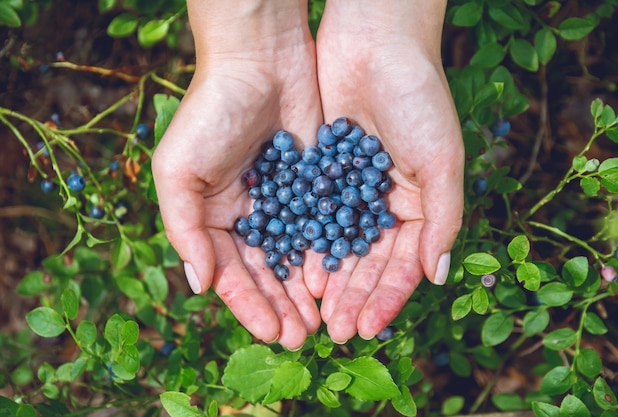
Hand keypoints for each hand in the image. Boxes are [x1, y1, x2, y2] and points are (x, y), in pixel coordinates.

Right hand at [152, 0, 321, 349]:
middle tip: (303, 338)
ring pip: (294, 258)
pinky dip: (326, 256)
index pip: (230, 273)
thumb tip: (198, 286)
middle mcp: (246, 216)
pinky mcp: (312, 186)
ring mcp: (282, 202)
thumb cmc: (210, 113)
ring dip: (305, 291)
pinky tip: (336, 280)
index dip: (250, 305)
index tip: (273, 332)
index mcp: (211, 217)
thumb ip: (186, 229)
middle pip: (265, 273)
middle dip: (281, 306)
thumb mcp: (180, 170)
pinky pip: (319, 229)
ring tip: (321, 322)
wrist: (260, 60)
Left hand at [314, 0, 464, 342]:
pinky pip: (314, 215)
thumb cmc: (419, 99)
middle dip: (354, 296)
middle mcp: (384, 203)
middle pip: (367, 262)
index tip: (367, 327)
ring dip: (330, 279)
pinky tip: (300, 269)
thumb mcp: (442, 161)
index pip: (403, 264)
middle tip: (336, 331)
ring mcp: (352, 190)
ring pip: (339, 245)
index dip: (386, 297)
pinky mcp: (322, 172)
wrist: (375, 42)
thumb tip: (437, 277)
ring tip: (315, 311)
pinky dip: (309, 243)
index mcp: (418, 204)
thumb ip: (443, 220)